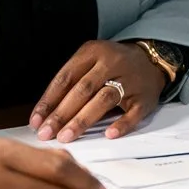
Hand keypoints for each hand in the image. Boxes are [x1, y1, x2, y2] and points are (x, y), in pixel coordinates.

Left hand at [30, 40, 168, 143]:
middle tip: (47, 133)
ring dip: (83, 119)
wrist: (152, 60)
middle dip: (62, 114)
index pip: (66, 77)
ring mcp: (131, 80)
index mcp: (93, 52)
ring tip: (66, 136)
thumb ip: (71, 83)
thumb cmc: (113, 65)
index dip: (49, 101)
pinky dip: (121, 124)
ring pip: (104, 99)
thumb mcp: (91, 61)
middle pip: (83, 89)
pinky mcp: (146, 97)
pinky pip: (133, 112)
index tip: (36, 121)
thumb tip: (45, 114)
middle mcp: (112, 62)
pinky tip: (108, 134)